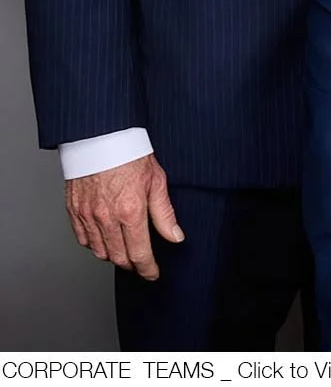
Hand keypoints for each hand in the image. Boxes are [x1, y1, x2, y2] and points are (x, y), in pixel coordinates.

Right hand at [65, 153, 183, 279]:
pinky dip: (95, 245)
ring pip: (99, 251)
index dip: (147, 268)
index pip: (139, 253)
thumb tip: (175, 237)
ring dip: (114, 256)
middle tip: (142, 264)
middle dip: (132, 265)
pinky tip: (106, 240)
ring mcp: (87, 215)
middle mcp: (106, 218)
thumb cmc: (132, 155)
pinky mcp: (74, 211)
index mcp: (130, 211)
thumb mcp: (157, 182)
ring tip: (126, 252)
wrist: (101, 138)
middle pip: (118, 257)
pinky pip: (83, 239)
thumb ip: (165, 214)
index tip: (153, 274)